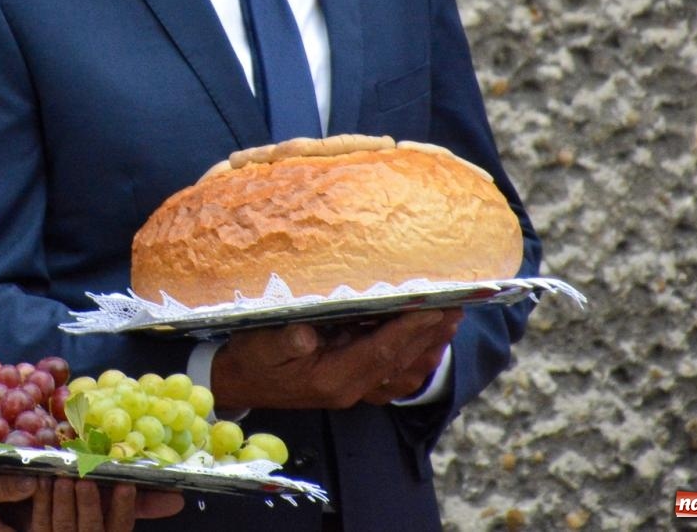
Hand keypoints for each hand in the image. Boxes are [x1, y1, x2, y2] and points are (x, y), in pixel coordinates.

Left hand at [27, 479, 184, 531]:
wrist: (60, 531)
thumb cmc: (89, 515)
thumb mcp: (113, 514)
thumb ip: (140, 505)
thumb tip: (175, 497)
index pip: (121, 528)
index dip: (124, 508)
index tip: (126, 485)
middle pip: (91, 530)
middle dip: (89, 505)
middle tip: (86, 480)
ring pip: (64, 527)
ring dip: (63, 501)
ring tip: (64, 478)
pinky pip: (40, 523)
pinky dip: (43, 501)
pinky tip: (46, 480)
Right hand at [210, 309, 461, 409]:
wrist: (239, 384)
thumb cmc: (250, 360)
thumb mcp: (258, 346)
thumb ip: (283, 341)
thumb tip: (305, 333)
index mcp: (330, 379)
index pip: (379, 353)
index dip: (407, 330)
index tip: (433, 307)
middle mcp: (348, 389)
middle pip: (399, 361)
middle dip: (429, 334)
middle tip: (457, 306)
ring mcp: (352, 390)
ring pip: (402, 371)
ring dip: (428, 347)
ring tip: (450, 320)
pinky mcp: (351, 385)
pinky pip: (394, 377)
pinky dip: (415, 360)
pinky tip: (427, 344)